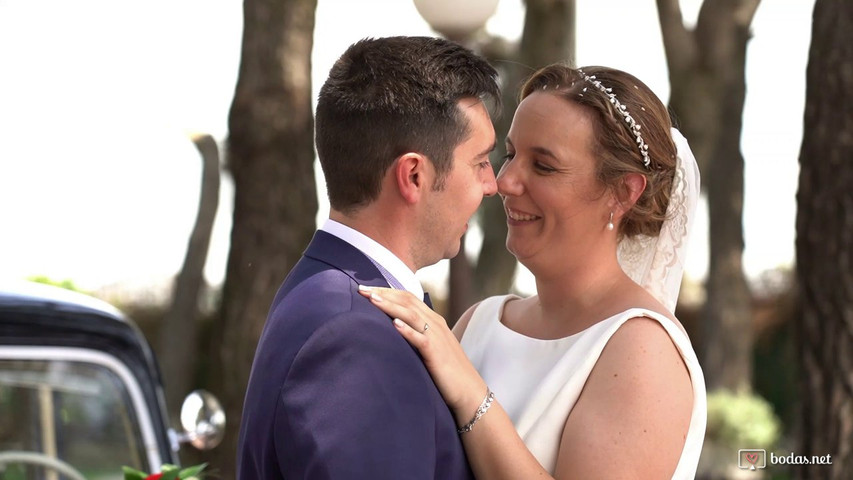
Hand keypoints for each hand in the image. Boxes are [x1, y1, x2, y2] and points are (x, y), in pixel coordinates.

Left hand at [358, 286, 488, 420]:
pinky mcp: (436, 353)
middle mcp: (435, 324)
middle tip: (361, 289)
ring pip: (411, 315)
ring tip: (372, 300)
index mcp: (434, 320)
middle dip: (383, 294)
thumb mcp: (431, 347)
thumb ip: (416, 335)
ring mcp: (437, 337)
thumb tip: (393, 330)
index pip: (408, 298)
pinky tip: (394, 324)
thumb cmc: (447, 372)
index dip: (387, 291)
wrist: (469, 391)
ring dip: (390, 306)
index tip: (367, 289)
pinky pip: (421, 338)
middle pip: (407, 301)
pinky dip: (407, 330)